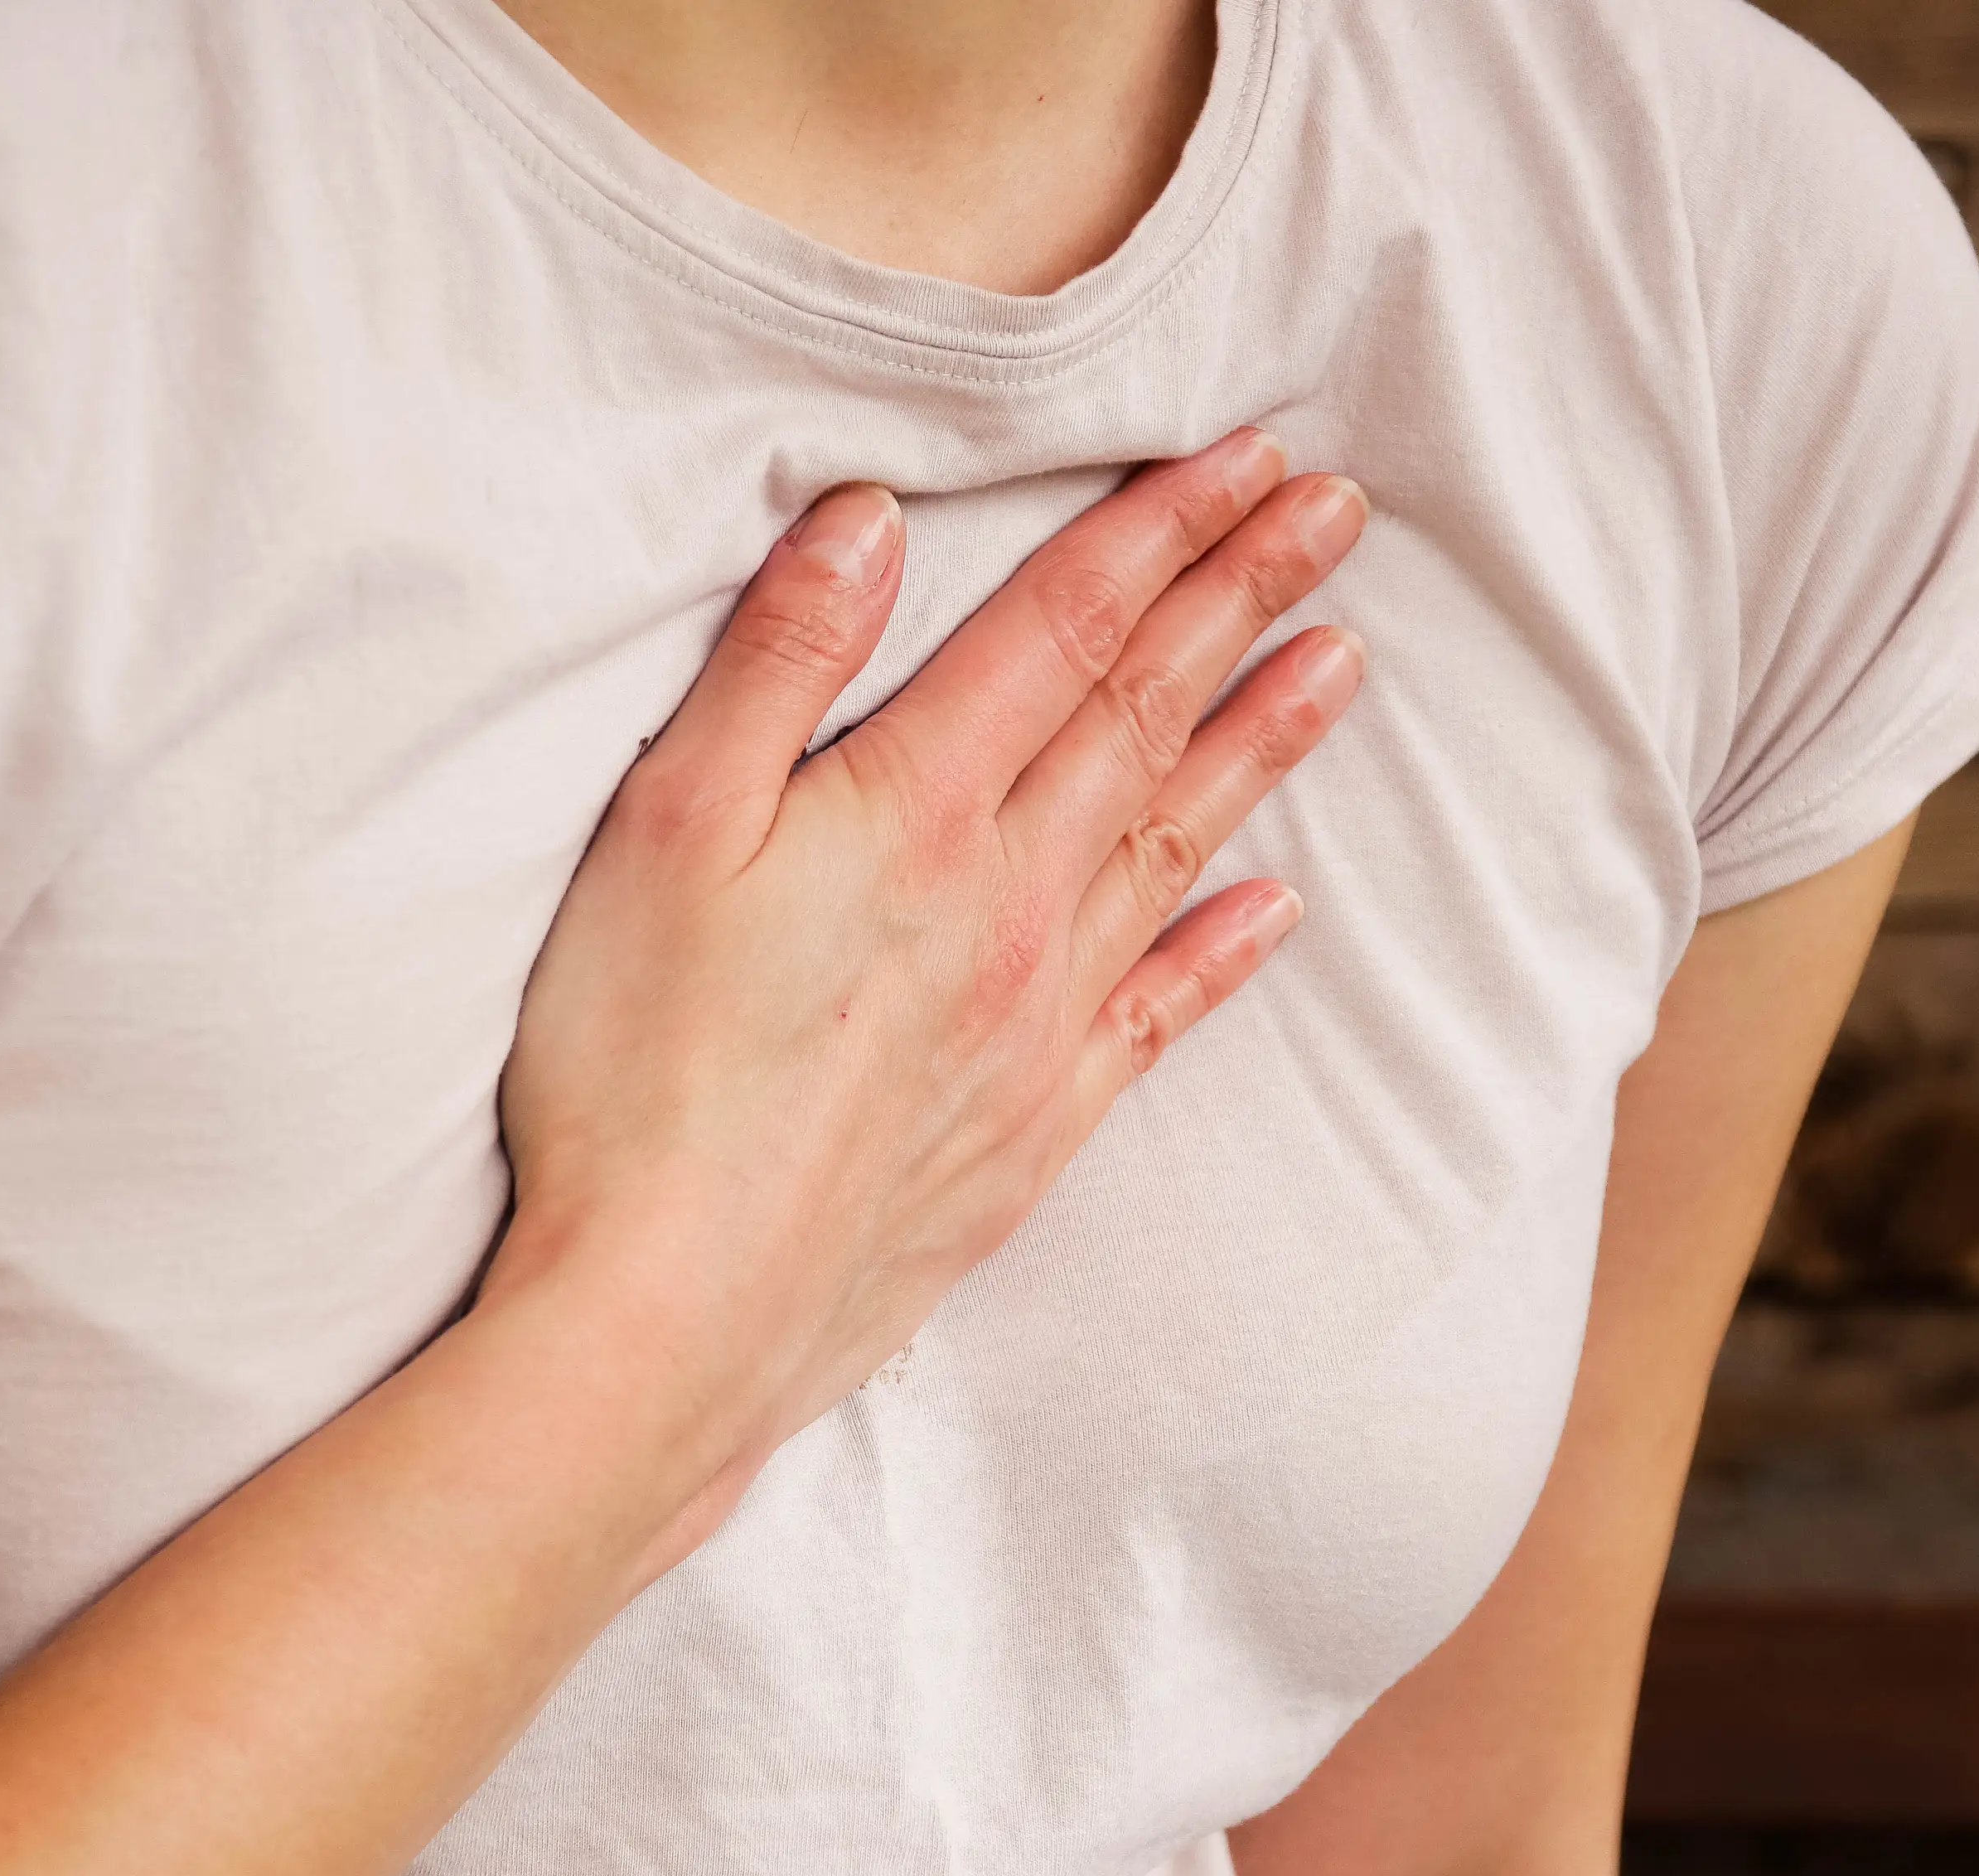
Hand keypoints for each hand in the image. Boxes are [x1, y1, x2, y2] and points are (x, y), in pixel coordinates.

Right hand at [491, 429, 1366, 1557]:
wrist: (671, 1317)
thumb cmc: (637, 1069)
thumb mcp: (665, 834)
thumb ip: (774, 667)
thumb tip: (869, 521)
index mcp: (917, 813)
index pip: (1067, 632)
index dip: (1162, 531)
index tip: (1253, 455)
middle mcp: (1009, 905)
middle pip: (1145, 717)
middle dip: (1241, 598)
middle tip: (1340, 511)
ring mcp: (1037, 1021)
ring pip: (1175, 846)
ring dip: (1260, 743)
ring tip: (1342, 663)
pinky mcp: (1035, 1125)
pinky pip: (1159, 1014)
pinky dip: (1223, 950)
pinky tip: (1277, 909)